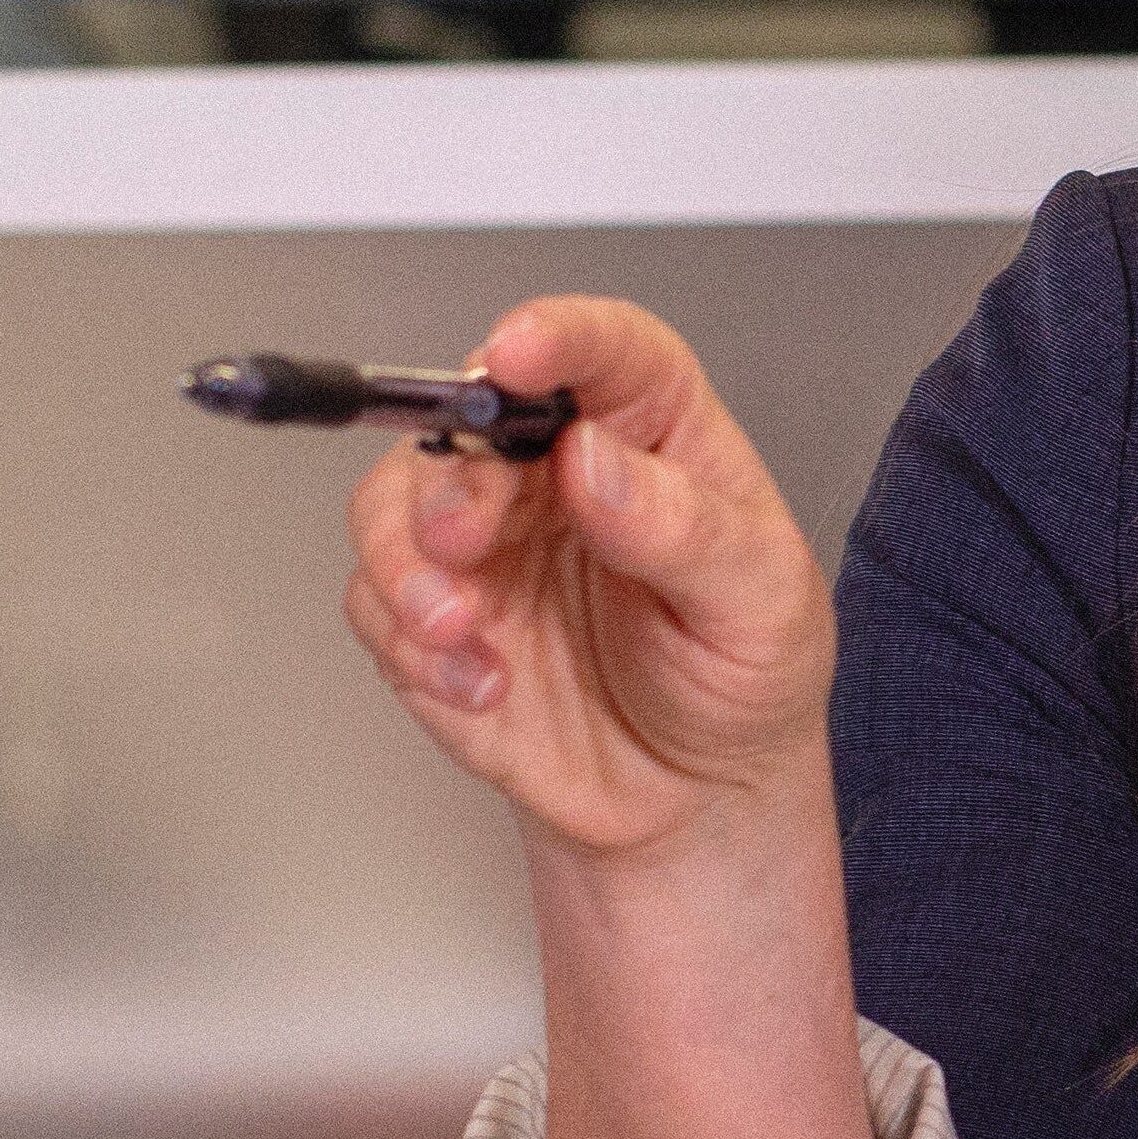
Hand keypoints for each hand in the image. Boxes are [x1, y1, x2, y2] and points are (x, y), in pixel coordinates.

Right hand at [336, 297, 830, 869]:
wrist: (696, 801)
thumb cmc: (743, 679)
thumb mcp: (760, 604)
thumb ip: (683, 529)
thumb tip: (595, 460)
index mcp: (653, 435)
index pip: (605, 351)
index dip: (556, 337)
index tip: (514, 353)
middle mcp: (555, 471)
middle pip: (468, 421)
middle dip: (453, 476)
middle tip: (465, 536)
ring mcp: (489, 542)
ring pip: (395, 501)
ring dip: (406, 561)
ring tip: (460, 629)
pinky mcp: (437, 616)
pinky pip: (378, 603)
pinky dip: (410, 643)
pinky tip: (481, 685)